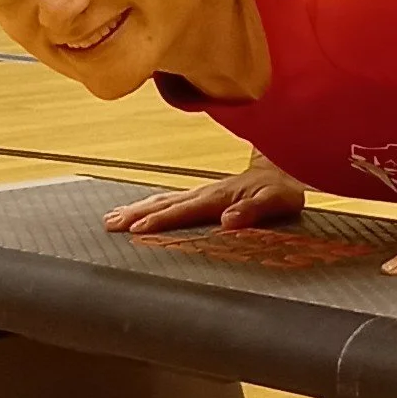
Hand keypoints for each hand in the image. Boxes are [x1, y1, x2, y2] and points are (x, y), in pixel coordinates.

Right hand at [103, 168, 306, 234]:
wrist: (287, 168)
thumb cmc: (283, 189)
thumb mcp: (277, 201)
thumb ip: (254, 210)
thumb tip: (229, 220)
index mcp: (219, 197)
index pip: (184, 210)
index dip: (160, 220)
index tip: (136, 229)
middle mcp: (206, 192)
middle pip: (165, 203)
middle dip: (136, 214)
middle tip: (109, 224)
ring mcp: (203, 192)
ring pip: (164, 199)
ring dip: (138, 208)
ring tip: (111, 218)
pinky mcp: (204, 194)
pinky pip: (172, 199)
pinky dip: (151, 205)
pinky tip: (138, 211)